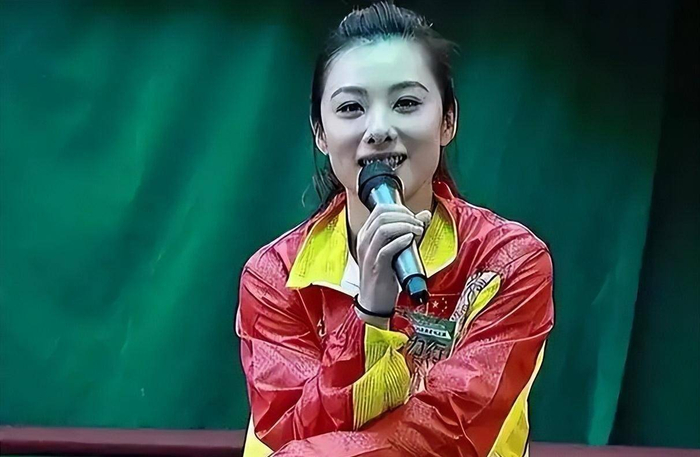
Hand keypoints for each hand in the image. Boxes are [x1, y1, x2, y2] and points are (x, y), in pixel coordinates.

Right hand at [356, 204, 431, 324]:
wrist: (374, 302)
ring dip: (405, 226)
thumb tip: (424, 215)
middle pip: (382, 216)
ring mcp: (368, 254)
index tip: (413, 216)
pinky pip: (386, 249)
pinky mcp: (376, 267)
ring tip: (417, 231)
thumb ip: (408, 232)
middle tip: (418, 223)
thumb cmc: (384, 277)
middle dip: (405, 215)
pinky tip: (410, 240)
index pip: (379, 209)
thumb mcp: (396, 250)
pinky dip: (401, 241)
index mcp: (366, 235)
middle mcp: (364, 241)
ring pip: (383, 229)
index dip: (399, 208)